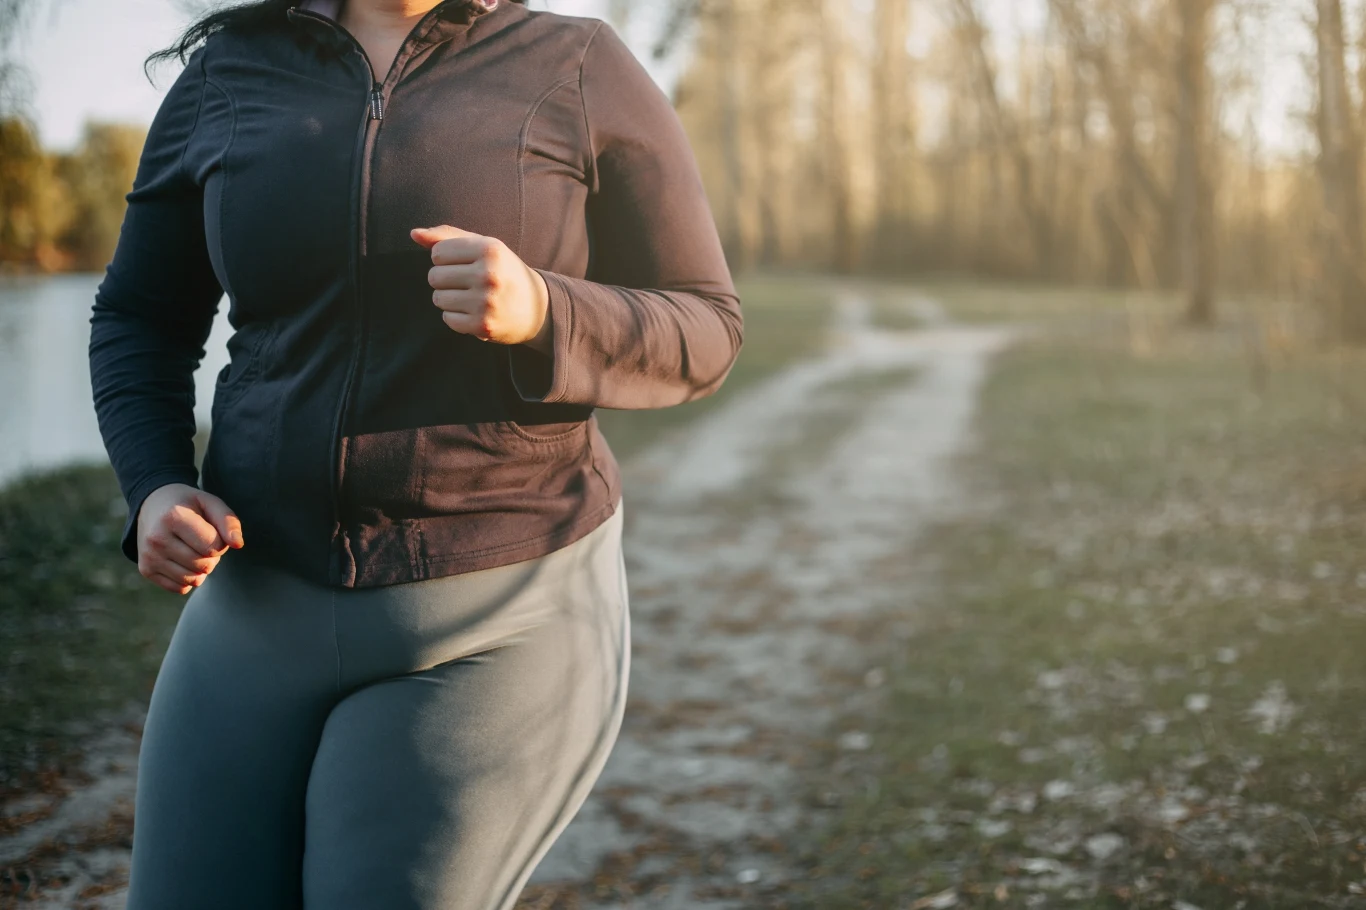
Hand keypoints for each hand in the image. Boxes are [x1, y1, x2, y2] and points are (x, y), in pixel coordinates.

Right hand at [136, 483, 242, 594]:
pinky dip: (188, 578)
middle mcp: (157, 539)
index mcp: (174, 517)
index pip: (213, 546)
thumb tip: (238, 545)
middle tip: (202, 540)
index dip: (221, 541)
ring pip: (194, 580)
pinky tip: (181, 559)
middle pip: (205, 565)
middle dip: (212, 555)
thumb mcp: (211, 503)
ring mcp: (149, 556)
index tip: (211, 530)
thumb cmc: (188, 505)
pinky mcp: (146, 570)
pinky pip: (181, 588)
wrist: (152, 504)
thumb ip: (229, 522)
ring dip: (201, 568)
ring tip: (192, 548)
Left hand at [410, 225, 551, 353]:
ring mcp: (486, 302)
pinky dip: (456, 317)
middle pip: (434, 276)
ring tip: (470, 298)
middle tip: (466, 283)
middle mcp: (488, 274)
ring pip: (438, 298)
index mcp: (489, 249)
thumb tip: (414, 234)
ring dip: (449, 299)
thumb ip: (448, 237)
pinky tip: (474, 312)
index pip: (438, 253)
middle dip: (445, 280)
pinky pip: (448, 319)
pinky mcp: (483, 325)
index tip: (464, 265)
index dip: (446, 260)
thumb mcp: (483, 246)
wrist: (537, 308)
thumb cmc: (503, 271)